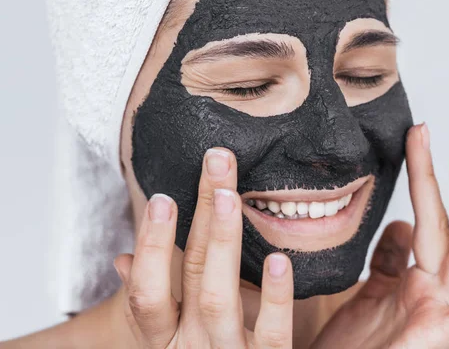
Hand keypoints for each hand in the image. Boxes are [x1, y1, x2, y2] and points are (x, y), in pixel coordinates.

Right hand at [113, 148, 293, 347]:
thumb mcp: (163, 343)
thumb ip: (150, 302)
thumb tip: (125, 258)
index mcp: (161, 340)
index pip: (147, 289)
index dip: (152, 244)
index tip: (164, 196)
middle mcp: (186, 348)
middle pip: (187, 276)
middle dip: (199, 216)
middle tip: (216, 162)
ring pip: (216, 297)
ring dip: (221, 242)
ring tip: (230, 195)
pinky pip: (271, 334)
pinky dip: (275, 298)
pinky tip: (278, 259)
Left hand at [311, 123, 448, 348]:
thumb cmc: (351, 345)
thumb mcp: (368, 291)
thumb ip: (389, 259)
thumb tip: (403, 222)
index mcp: (417, 280)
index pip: (433, 221)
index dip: (435, 182)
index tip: (427, 140)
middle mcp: (433, 292)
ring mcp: (437, 313)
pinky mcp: (434, 338)